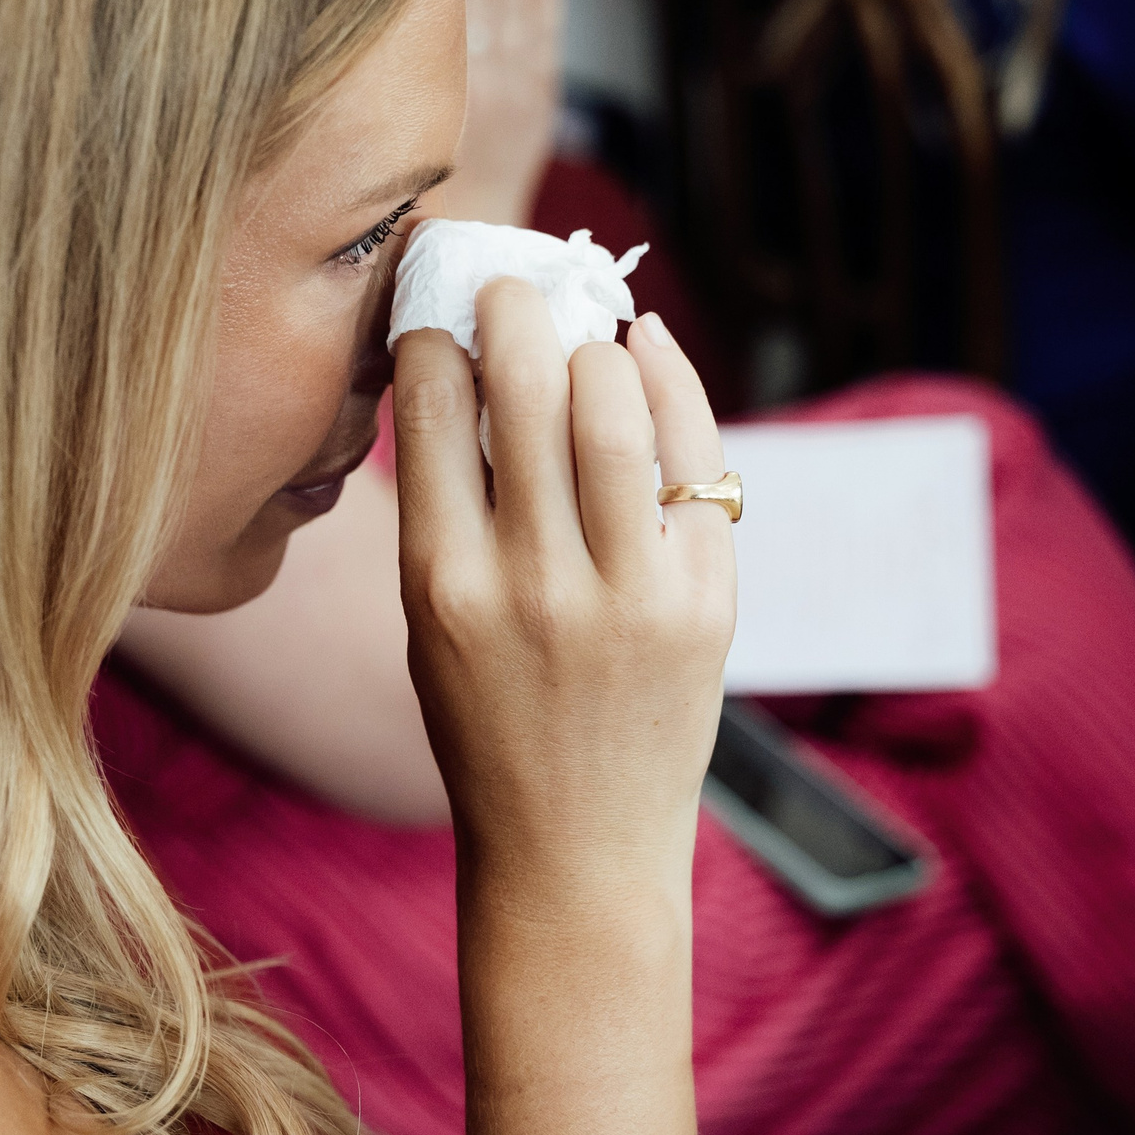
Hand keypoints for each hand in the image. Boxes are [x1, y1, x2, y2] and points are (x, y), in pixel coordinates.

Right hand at [393, 285, 732, 897]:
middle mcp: (533, 584)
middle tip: (511, 285)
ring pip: (614, 408)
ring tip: (579, 329)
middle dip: (516, 308)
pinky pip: (693, 459)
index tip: (440, 311)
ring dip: (593, 343)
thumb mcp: (429, 621)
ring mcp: (629, 594)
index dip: (434, 335)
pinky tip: (645, 349)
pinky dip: (670, 383)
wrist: (576, 848)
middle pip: (527, 387)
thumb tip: (469, 364)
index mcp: (441, 586)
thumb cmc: (486, 724)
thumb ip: (445, 507)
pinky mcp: (706, 601)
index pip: (431, 409)